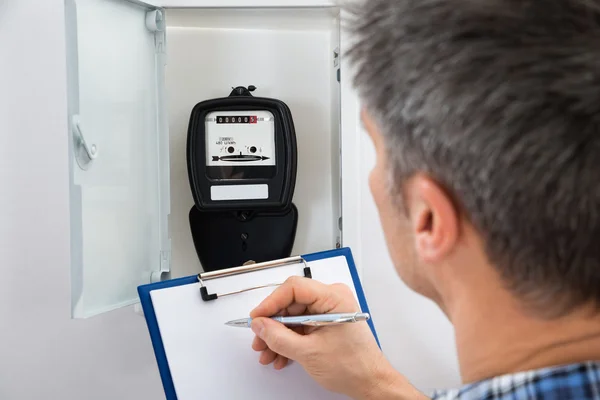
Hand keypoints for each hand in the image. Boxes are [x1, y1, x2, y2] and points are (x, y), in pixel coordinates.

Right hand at [249, 277, 420, 398]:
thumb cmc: (353, 366)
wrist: (370, 382)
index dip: (271, 302)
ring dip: (278, 336)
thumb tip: (260, 325)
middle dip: (273, 324)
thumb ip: (279, 337)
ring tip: (268, 353)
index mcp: (333, 297)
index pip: (293, 288)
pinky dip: (289, 340)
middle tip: (259, 340)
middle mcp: (332, 299)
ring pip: (293, 316)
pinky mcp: (326, 323)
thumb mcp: (308, 352)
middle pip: (291, 303)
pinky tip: (280, 355)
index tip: (257, 317)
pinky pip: (301, 325)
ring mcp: (329, 311)